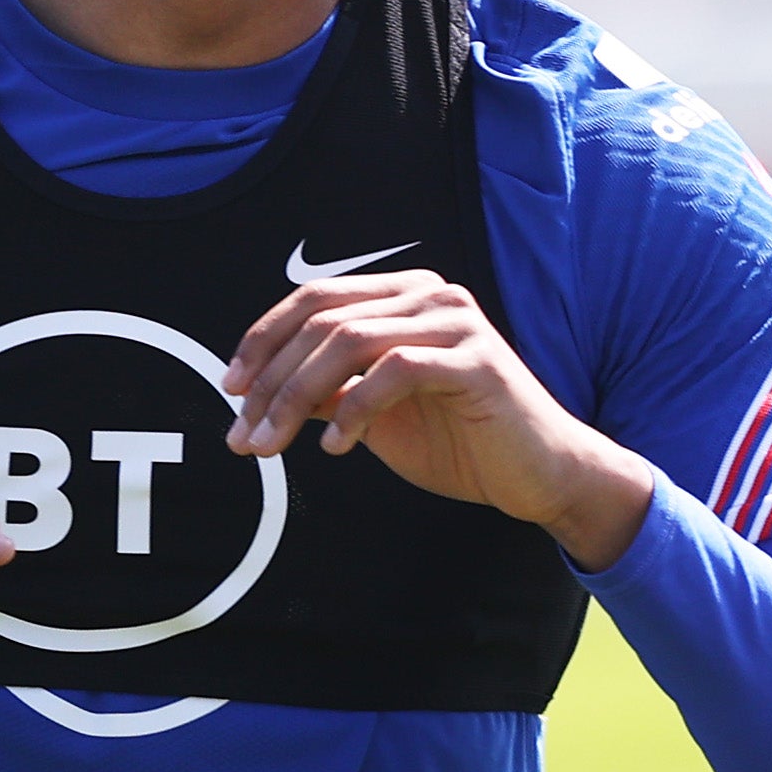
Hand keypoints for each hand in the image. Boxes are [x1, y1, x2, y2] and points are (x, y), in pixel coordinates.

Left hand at [224, 266, 654, 567]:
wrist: (540, 476)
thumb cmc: (463, 443)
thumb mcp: (375, 415)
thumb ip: (329, 390)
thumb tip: (260, 392)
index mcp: (405, 296)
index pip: (314, 299)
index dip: (263, 342)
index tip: (230, 392)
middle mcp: (430, 294)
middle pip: (322, 319)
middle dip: (270, 380)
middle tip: (243, 434)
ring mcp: (456, 322)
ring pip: (349, 341)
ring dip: (296, 397)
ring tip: (273, 445)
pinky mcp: (476, 360)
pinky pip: (394, 371)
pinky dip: (354, 411)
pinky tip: (337, 448)